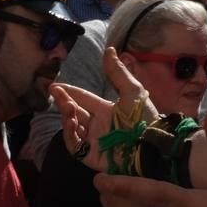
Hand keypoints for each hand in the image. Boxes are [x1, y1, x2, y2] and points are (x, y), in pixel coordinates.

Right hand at [51, 47, 158, 171]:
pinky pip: (75, 147)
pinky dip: (70, 135)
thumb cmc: (144, 117)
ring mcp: (94, 142)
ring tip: (68, 109)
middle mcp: (97, 126)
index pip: (83, 99)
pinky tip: (71, 123)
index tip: (54, 86)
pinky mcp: (92, 157)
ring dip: (66, 117)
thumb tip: (109, 49)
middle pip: (74, 113)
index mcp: (105, 111)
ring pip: (72, 129)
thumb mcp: (132, 91)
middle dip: (64, 103)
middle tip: (56, 93)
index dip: (69, 93)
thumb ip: (117, 72)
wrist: (152, 143)